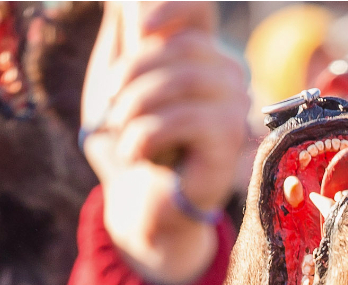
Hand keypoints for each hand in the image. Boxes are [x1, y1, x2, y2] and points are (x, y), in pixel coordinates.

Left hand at [81, 2, 248, 284]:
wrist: (138, 202)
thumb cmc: (128, 138)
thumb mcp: (115, 76)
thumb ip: (124, 31)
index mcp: (200, 50)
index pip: (197, 6)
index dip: (169, 5)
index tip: (137, 29)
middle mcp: (226, 72)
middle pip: (178, 46)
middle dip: (130, 76)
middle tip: (113, 109)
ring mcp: (234, 105)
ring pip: (180, 81)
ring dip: (134, 110)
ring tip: (123, 134)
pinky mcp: (231, 140)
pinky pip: (183, 119)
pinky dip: (143, 138)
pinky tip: (138, 155)